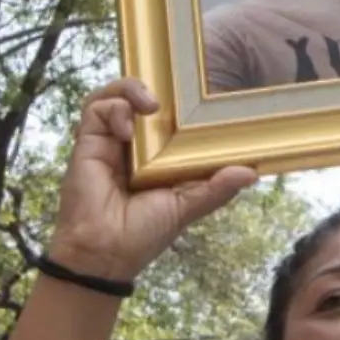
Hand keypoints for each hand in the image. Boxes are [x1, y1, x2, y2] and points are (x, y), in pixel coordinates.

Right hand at [44, 78, 255, 280]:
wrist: (105, 252)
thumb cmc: (144, 234)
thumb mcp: (186, 207)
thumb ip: (216, 188)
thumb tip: (251, 172)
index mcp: (158, 156)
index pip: (169, 117)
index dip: (180, 103)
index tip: (200, 100)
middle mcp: (134, 144)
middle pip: (141, 98)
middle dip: (155, 86)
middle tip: (171, 97)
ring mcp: (110, 140)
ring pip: (116, 95)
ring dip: (131, 89)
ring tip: (150, 104)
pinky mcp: (88, 141)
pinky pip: (96, 108)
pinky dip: (113, 108)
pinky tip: (126, 130)